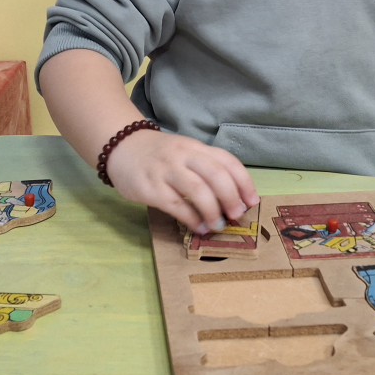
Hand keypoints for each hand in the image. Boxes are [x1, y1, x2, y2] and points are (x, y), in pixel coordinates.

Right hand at [106, 129, 259, 235]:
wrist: (121, 147)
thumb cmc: (160, 155)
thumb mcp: (185, 153)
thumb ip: (206, 169)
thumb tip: (234, 199)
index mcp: (196, 147)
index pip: (227, 161)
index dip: (244, 182)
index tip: (252, 202)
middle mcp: (184, 156)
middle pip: (216, 174)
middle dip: (231, 197)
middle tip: (237, 215)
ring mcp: (166, 171)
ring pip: (198, 190)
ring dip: (213, 211)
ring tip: (218, 225)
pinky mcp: (150, 187)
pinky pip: (176, 205)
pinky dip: (192, 219)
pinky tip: (199, 227)